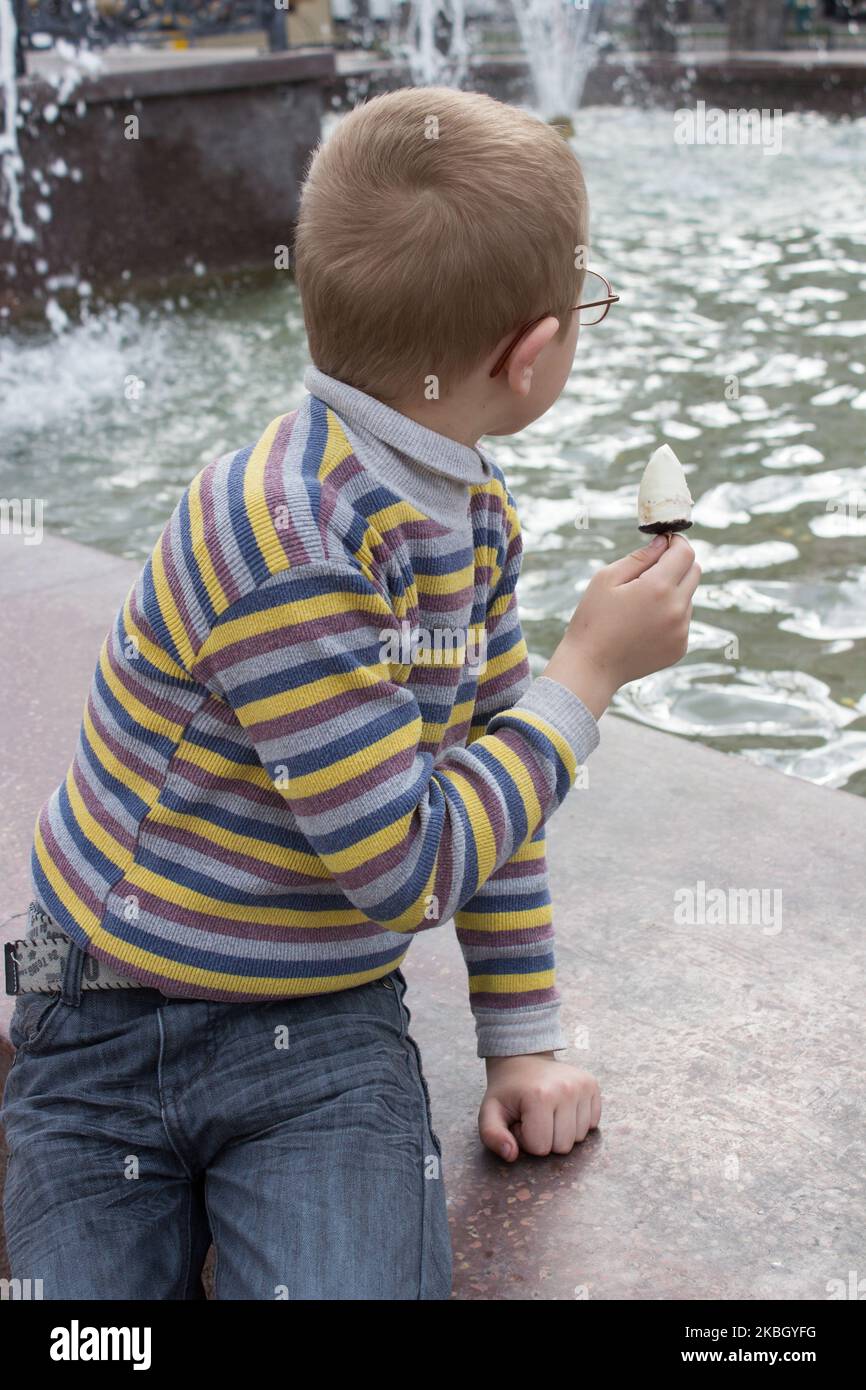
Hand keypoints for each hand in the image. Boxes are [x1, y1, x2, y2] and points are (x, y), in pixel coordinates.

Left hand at [479, 1053, 600, 1160]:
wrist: (523, 1059)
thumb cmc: (507, 1091)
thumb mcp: (489, 1112)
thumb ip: (492, 1136)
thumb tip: (510, 1155)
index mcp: (540, 1096)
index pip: (540, 1148)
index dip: (526, 1139)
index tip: (520, 1120)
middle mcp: (566, 1089)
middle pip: (563, 1147)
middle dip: (545, 1138)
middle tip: (533, 1117)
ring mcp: (583, 1086)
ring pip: (579, 1138)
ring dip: (561, 1131)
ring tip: (546, 1112)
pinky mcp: (592, 1085)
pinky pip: (592, 1124)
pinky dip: (576, 1122)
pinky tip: (562, 1107)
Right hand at [543, 533, 700, 718]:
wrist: (591, 667)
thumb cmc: (593, 620)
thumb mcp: (606, 579)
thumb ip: (639, 558)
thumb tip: (663, 543)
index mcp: (658, 588)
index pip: (685, 552)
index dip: (675, 543)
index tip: (663, 542)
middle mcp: (676, 609)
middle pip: (694, 571)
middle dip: (677, 564)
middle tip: (652, 570)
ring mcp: (681, 631)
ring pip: (688, 597)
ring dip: (672, 592)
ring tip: (639, 605)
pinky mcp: (680, 647)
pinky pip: (682, 620)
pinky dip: (669, 615)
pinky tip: (643, 625)